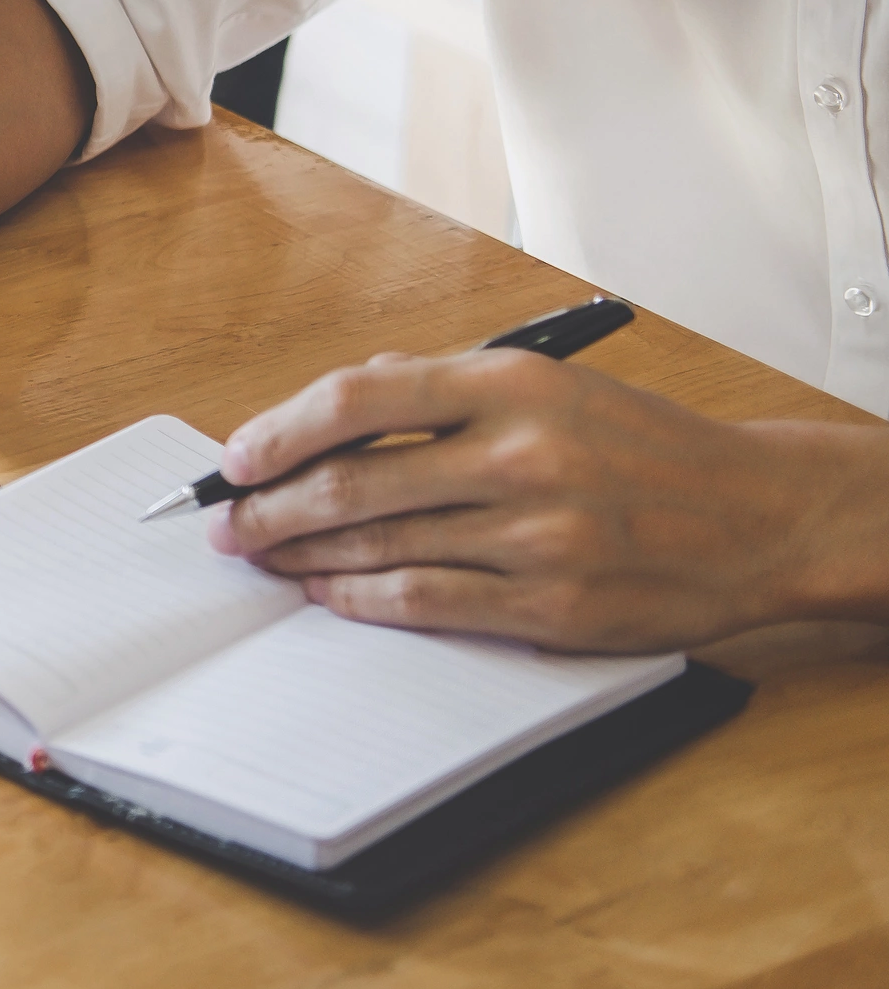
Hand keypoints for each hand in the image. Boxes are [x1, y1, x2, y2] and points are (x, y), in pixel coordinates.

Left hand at [208, 348, 879, 650]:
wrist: (760, 515)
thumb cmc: (641, 447)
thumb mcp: (551, 387)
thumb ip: (442, 392)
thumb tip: (333, 410)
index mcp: (513, 384)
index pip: (360, 398)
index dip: (281, 431)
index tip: (236, 458)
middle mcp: (522, 454)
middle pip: (355, 481)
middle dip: (272, 507)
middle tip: (229, 524)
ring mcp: (539, 534)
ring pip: (381, 545)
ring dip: (306, 557)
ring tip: (266, 559)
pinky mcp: (554, 605)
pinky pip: (427, 601)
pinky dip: (362, 599)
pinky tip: (330, 594)